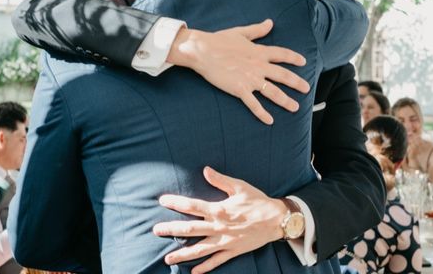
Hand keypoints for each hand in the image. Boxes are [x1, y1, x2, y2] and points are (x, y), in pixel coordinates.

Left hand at [153, 166, 287, 272]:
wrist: (277, 220)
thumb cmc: (258, 201)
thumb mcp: (239, 186)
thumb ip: (220, 179)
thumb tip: (205, 169)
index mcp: (219, 209)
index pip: (192, 205)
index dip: (176, 202)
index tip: (162, 200)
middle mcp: (219, 226)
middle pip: (190, 229)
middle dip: (171, 229)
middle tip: (155, 230)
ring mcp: (225, 241)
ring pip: (200, 249)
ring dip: (183, 254)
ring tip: (167, 258)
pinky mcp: (233, 251)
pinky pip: (216, 261)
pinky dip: (204, 267)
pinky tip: (193, 272)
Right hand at [167, 19, 309, 124]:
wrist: (203, 51)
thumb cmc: (219, 40)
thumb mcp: (241, 32)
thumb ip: (257, 30)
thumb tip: (270, 22)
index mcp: (259, 51)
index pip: (282, 54)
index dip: (294, 58)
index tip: (303, 62)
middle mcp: (259, 66)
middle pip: (283, 75)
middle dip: (297, 83)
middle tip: (307, 88)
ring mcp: (250, 79)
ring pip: (273, 92)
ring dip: (286, 100)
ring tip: (295, 107)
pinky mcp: (240, 89)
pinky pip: (254, 104)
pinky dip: (262, 113)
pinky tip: (270, 121)